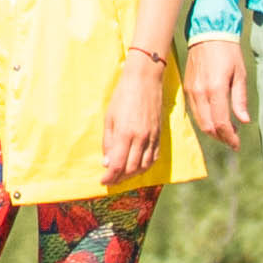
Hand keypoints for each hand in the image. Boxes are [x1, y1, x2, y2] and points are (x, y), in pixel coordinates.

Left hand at [100, 50, 169, 187]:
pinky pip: (154, 157)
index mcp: (125, 134)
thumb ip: (108, 142)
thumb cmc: (122, 96)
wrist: (144, 81)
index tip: (103, 181)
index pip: (118, 165)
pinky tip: (138, 167)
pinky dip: (146, 166)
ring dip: (133, 175)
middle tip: (111, 180)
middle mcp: (140, 139)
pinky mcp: (159, 134)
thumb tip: (107, 163)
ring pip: (144, 166)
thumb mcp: (109, 118)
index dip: (109, 177)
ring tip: (123, 176)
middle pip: (131, 168)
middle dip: (120, 178)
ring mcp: (152, 137)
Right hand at [182, 38, 250, 151]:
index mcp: (216, 89)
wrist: (207, 33)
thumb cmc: (228, 52)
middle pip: (208, 126)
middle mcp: (201, 92)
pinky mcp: (188, 87)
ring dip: (213, 131)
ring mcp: (192, 90)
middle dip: (221, 137)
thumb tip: (243, 121)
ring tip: (226, 132)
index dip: (230, 138)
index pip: (221, 123)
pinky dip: (205, 120)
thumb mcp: (240, 74)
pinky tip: (215, 118)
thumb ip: (240, 99)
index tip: (238, 144)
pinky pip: (195, 111)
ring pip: (200, 121)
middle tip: (233, 140)